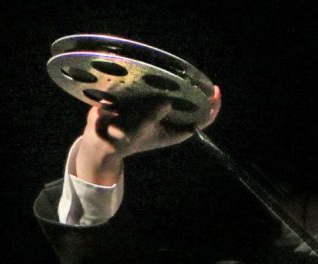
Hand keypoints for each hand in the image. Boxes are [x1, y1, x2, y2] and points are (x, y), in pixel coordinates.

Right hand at [74, 84, 221, 184]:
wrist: (101, 138)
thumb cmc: (123, 137)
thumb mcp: (140, 127)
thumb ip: (154, 114)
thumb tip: (166, 101)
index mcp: (176, 131)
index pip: (202, 121)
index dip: (212, 107)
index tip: (215, 92)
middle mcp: (170, 121)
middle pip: (192, 106)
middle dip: (197, 92)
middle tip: (199, 77)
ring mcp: (158, 112)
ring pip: (176, 97)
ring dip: (178, 85)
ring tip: (181, 72)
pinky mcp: (146, 104)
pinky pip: (159, 91)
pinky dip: (161, 83)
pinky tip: (159, 72)